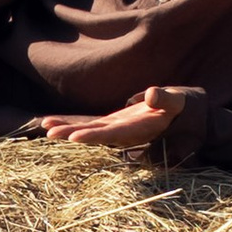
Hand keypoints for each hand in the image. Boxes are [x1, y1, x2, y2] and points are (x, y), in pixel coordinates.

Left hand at [39, 85, 194, 154]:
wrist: (186, 116)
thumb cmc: (185, 108)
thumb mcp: (179, 100)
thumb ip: (166, 98)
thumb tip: (150, 94)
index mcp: (139, 129)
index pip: (113, 134)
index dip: (93, 136)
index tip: (74, 137)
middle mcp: (124, 132)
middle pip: (94, 134)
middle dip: (72, 133)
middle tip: (48, 133)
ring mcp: (117, 128)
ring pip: (88, 129)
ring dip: (67, 128)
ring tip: (44, 126)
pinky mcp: (113, 123)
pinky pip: (90, 123)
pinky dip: (73, 122)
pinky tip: (55, 122)